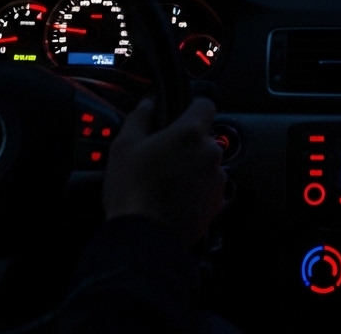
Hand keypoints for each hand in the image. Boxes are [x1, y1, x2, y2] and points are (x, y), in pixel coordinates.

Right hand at [102, 96, 225, 243]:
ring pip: (206, 163)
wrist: (144, 237)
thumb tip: (148, 104)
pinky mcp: (217, 203)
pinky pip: (208, 187)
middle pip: (203, 137)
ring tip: (166, 181)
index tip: (179, 115)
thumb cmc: (133, 190)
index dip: (191, 107)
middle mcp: (210, 153)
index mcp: (191, 133)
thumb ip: (140, 117)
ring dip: (192, 167)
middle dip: (186, 143)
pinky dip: (196, 189)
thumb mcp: (124, 145)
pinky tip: (175, 197)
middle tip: (162, 155)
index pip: (205, 104)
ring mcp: (216, 180)